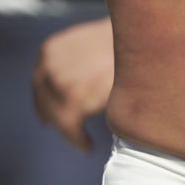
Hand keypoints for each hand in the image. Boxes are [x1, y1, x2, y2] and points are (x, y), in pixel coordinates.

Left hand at [32, 17, 113, 151]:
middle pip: (45, 101)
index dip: (45, 100)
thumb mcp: (90, 43)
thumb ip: (77, 60)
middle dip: (54, 117)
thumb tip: (78, 82)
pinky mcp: (74, 100)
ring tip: (83, 142)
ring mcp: (59, 82)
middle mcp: (49, 64)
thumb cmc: (124, 40)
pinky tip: (88, 146)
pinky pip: (71, 128)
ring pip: (57, 117)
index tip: (47, 116)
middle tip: (66, 129)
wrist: (143, 37)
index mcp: (51, 50)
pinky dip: (79, 140)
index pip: (40, 82)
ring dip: (70, 130)